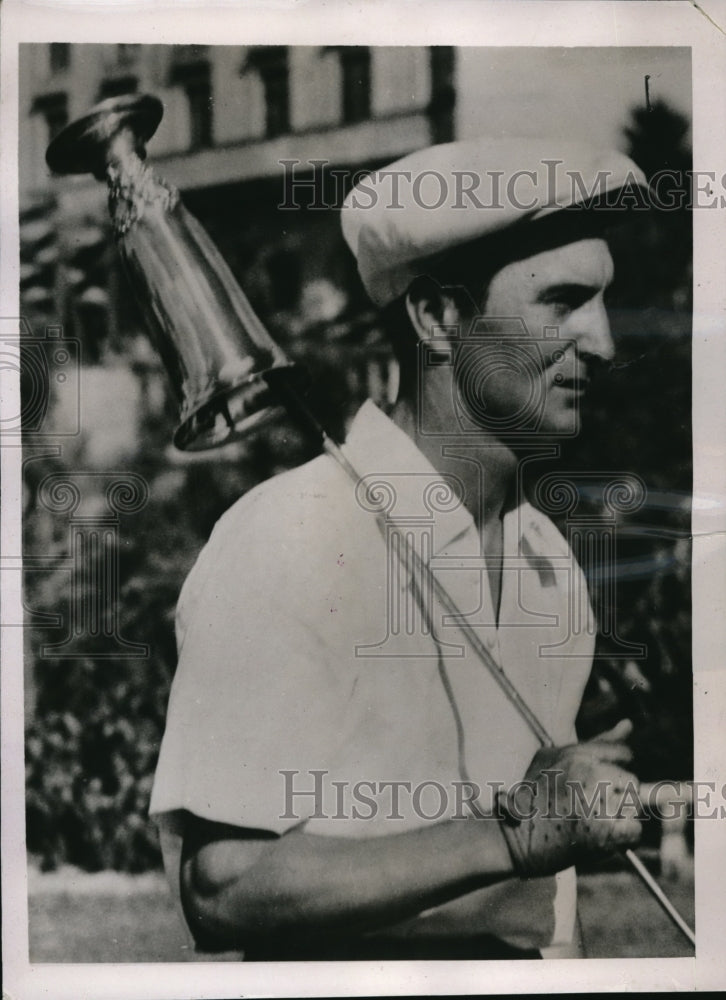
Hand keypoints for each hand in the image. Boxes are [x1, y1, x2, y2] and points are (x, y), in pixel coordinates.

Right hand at [497, 720, 641, 876]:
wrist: (512, 836)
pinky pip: (633, 830)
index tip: (602, 784)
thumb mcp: (556, 757)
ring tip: (592, 822)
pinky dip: (622, 838)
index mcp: (578, 754)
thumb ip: (596, 742)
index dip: (616, 770)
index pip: (624, 754)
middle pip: (631, 781)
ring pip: (633, 807)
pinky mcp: (602, 832)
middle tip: (594, 807)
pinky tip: (600, 837)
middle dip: (618, 795)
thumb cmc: (533, 795)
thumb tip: (628, 724)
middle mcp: (589, 772)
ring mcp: (596, 802)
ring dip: (619, 816)